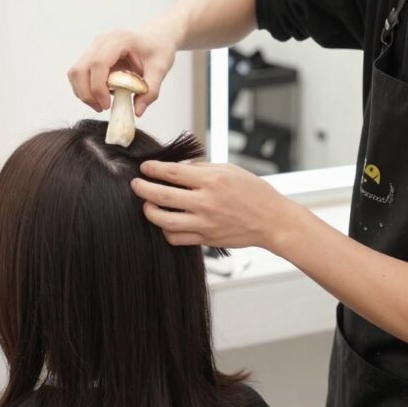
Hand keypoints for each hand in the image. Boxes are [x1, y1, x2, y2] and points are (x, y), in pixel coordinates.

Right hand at [67, 25, 178, 114]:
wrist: (157, 35)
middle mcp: (102, 41)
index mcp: (119, 40)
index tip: (107, 104)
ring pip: (76, 72)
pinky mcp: (92, 54)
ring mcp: (94, 46)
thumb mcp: (161, 69)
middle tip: (102, 108)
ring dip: (84, 92)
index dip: (98, 87)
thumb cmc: (159, 48)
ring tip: (101, 104)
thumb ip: (151, 90)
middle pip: (81, 69)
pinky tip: (101, 95)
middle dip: (87, 94)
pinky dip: (85, 88)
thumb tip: (137, 111)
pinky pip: (79, 73)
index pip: (98, 64)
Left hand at [132, 160, 302, 249]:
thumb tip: (175, 167)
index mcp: (211, 180)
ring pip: (164, 221)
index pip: (172, 172)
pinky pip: (176, 238)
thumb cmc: (252, 192)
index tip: (144, 167)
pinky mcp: (206, 239)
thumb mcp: (228, 170)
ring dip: (150, 212)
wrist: (272, 220)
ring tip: (147, 205)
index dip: (152, 168)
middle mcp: (206, 202)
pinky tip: (165, 223)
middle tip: (135, 185)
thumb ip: (200, 168)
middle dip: (142, 189)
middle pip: (161, 196)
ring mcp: (205, 223)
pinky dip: (166, 230)